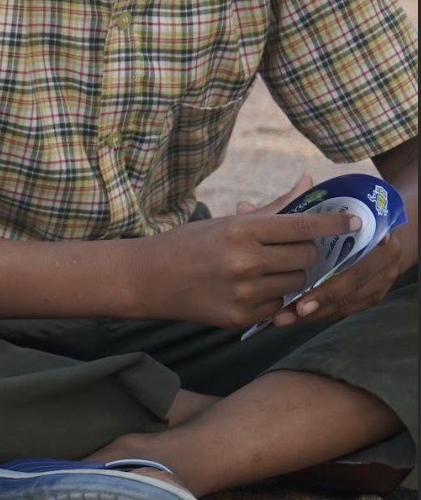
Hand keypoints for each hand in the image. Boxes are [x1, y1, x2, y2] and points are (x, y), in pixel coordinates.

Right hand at [137, 174, 348, 327]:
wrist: (145, 279)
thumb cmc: (187, 244)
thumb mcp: (227, 222)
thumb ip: (274, 207)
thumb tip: (308, 182)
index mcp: (239, 230)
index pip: (301, 226)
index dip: (332, 224)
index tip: (354, 223)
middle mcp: (244, 261)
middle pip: (305, 257)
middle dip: (304, 253)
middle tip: (288, 249)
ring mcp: (243, 292)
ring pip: (296, 283)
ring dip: (290, 276)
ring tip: (263, 270)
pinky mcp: (240, 317)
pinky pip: (278, 305)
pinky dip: (272, 296)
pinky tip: (248, 289)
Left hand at [276, 215, 411, 326]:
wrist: (374, 233)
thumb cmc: (333, 221)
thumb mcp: (317, 212)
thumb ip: (285, 212)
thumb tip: (243, 207)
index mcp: (376, 226)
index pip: (360, 243)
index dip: (340, 250)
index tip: (311, 271)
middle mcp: (386, 253)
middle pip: (355, 278)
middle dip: (325, 294)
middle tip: (297, 306)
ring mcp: (383, 277)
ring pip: (350, 298)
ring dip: (318, 309)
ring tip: (286, 316)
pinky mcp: (374, 295)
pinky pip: (347, 308)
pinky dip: (321, 314)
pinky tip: (296, 317)